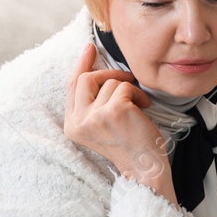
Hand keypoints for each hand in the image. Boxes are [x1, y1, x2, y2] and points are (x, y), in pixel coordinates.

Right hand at [64, 43, 174, 200]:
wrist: (145, 168)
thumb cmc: (130, 146)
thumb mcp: (102, 125)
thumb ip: (93, 103)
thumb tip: (96, 69)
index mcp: (72, 126)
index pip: (71, 87)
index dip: (81, 65)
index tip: (89, 48)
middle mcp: (78, 122)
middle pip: (86, 79)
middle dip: (109, 72)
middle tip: (127, 77)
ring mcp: (94, 116)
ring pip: (111, 82)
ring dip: (130, 90)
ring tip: (138, 107)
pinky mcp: (113, 111)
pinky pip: (126, 87)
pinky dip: (139, 95)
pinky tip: (144, 109)